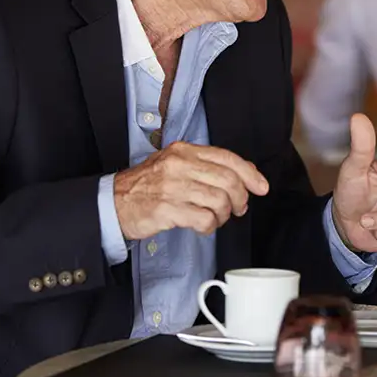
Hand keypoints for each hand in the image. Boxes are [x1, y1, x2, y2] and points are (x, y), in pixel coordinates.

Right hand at [113, 141, 268, 240]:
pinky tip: (203, 225)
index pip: (227, 158)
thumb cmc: (149, 185)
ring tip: (216, 217)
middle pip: (228, 180)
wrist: (114, 202)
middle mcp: (179, 165)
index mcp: (184, 151)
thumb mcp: (176, 164)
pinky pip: (204, 219)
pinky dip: (210, 226)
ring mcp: (172, 187)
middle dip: (241, 198)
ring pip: (219, 201)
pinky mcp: (167, 210)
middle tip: (238, 208)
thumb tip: (244, 176)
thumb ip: (206, 166)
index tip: (261, 186)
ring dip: (224, 214)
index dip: (250, 173)